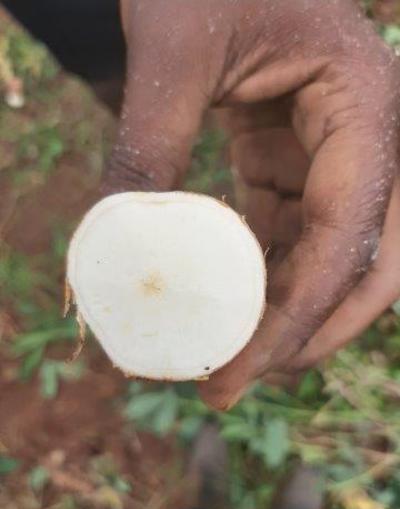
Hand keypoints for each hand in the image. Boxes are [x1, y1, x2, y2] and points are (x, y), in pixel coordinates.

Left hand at [106, 0, 399, 408]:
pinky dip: (261, 280)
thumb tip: (112, 250)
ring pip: (329, 260)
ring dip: (281, 315)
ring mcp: (332, 157)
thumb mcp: (171, 51)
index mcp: (362, 106)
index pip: (346, 239)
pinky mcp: (295, 167)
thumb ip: (148, 147)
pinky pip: (291, 238)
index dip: (297, 320)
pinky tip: (221, 304)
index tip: (235, 374)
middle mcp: (365, 138)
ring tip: (221, 356)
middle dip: (308, 335)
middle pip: (366, 268)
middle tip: (236, 383)